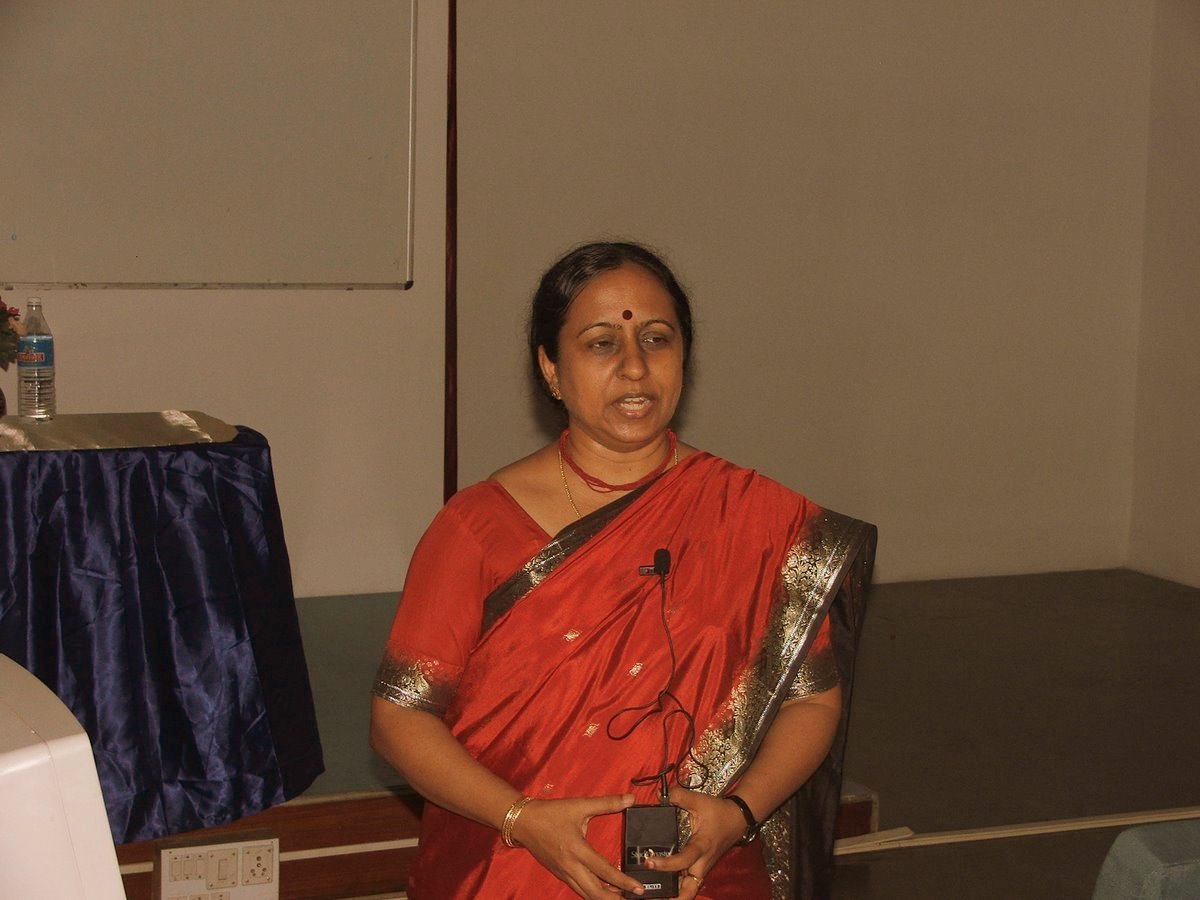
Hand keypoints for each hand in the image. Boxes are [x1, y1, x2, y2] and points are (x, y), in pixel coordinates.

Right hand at [511, 793, 646, 898]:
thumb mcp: (579, 805)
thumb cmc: (551, 813)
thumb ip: (607, 803)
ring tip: (619, 898)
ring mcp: (563, 873)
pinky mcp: (558, 874)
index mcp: (577, 850)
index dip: (623, 882)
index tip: (637, 887)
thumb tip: (630, 799)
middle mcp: (570, 866)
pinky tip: (600, 892)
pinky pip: (577, 889)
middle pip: (595, 892)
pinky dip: (590, 893)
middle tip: (633, 897)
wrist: (523, 821)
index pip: (605, 871)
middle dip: (614, 898)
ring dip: (603, 898)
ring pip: (585, 894)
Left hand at [642, 787, 747, 898]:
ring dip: (674, 895)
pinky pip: (689, 884)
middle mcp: (702, 862)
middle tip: (650, 896)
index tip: (649, 862)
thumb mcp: (699, 800)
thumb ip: (679, 796)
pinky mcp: (700, 868)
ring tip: (654, 896)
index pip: (684, 861)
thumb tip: (660, 796)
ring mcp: (702, 868)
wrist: (738, 819)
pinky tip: (663, 889)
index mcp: (702, 846)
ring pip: (689, 890)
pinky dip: (678, 889)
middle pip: (688, 889)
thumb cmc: (719, 812)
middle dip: (672, 897)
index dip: (666, 864)